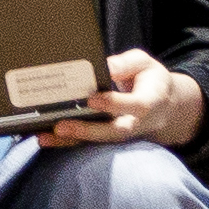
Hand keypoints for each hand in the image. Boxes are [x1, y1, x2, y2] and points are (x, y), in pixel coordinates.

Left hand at [46, 49, 208, 155]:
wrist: (163, 105)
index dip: (113, 104)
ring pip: (99, 142)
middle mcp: (135, 123)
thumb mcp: (144, 64)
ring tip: (45, 136)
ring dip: (72, 140)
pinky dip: (66, 143)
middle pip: (114, 132)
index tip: (91, 99)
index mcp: (149, 102)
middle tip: (61, 126)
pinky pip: (89, 144)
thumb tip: (106, 65)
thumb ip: (127, 63)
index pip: (134, 106)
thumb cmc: (149, 80)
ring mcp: (121, 134)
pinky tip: (45, 138)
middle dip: (88, 131)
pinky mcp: (108, 138)